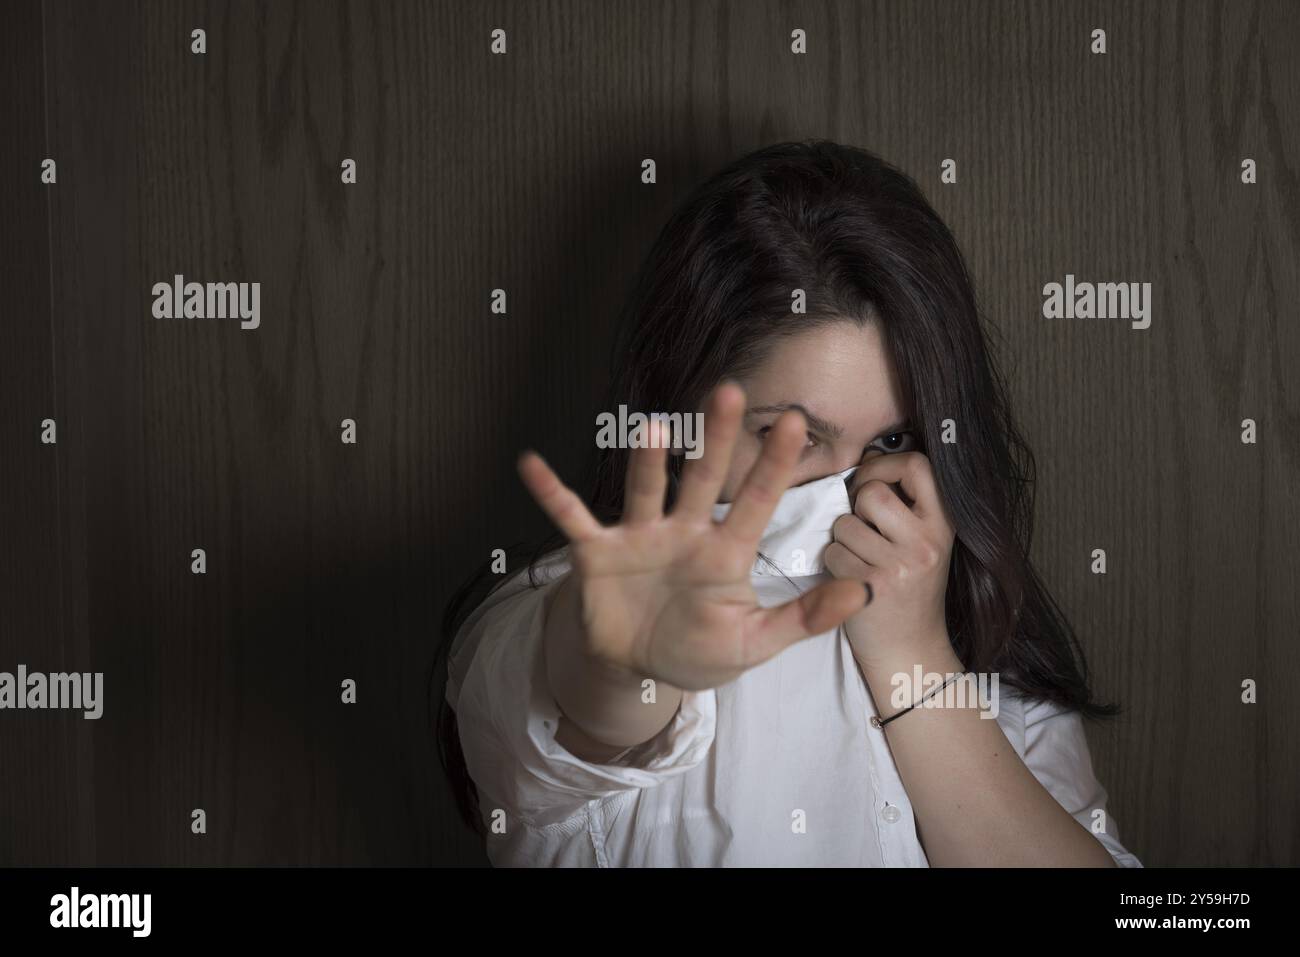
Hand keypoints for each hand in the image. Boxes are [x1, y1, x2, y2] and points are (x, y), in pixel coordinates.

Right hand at [516, 382, 870, 691]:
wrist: (640, 669)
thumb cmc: (700, 648)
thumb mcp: (756, 642)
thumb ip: (804, 618)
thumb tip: (862, 592)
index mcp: (725, 552)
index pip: (757, 501)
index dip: (775, 465)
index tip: (795, 422)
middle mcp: (683, 532)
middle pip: (704, 478)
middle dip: (715, 439)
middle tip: (729, 393)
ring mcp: (639, 538)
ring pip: (645, 491)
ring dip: (646, 463)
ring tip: (648, 429)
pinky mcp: (598, 553)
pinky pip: (573, 518)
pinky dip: (552, 494)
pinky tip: (532, 465)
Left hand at [825, 448, 956, 667]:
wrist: (909, 649)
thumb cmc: (908, 585)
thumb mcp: (924, 539)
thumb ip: (906, 501)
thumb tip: (869, 455)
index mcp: (945, 523)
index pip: (918, 466)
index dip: (884, 465)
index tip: (871, 482)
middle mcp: (927, 543)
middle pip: (872, 493)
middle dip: (857, 506)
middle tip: (864, 526)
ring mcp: (900, 567)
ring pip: (845, 523)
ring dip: (843, 538)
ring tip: (862, 558)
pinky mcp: (871, 588)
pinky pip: (833, 552)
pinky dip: (834, 562)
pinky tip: (852, 578)